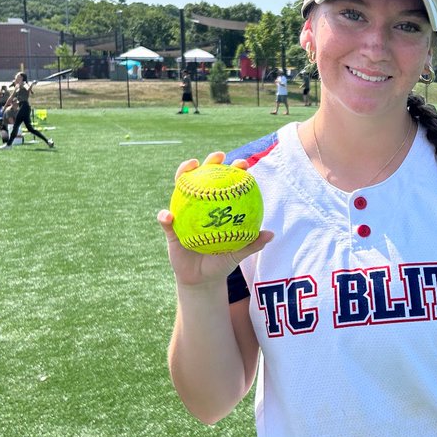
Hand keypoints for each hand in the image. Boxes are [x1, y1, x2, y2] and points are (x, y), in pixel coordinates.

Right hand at [157, 152, 271, 285]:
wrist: (201, 279)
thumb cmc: (221, 262)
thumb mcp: (237, 253)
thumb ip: (252, 243)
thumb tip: (270, 234)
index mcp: (218, 208)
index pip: (228, 184)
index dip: (235, 170)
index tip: (243, 164)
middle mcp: (201, 205)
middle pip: (204, 177)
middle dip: (211, 161)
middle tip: (218, 156)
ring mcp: (184, 213)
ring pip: (181, 188)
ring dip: (183, 174)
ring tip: (188, 168)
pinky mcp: (171, 227)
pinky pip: (166, 220)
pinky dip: (165, 217)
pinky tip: (169, 216)